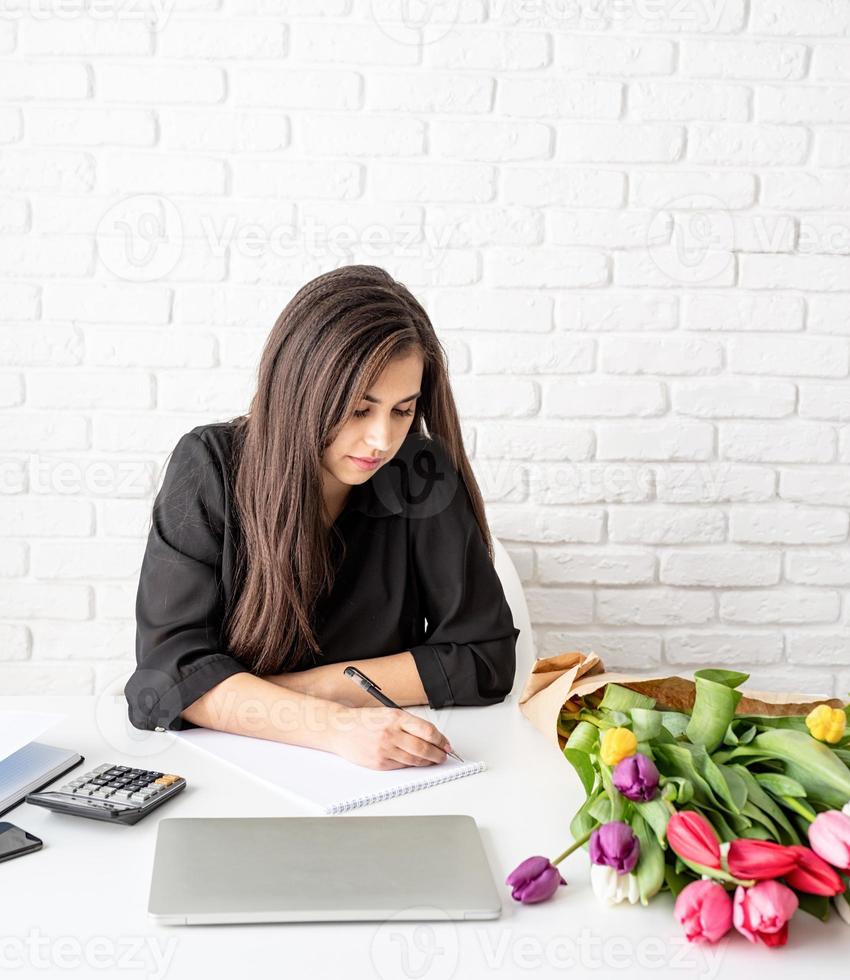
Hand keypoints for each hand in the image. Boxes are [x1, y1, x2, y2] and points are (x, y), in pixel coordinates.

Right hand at [328, 705, 452, 770]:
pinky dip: (412, 765)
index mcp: (396, 717)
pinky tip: (416, 762)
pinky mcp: (379, 763)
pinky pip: (402, 766)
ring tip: (433, 760)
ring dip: (428, 761)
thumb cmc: (365, 720)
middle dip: (438, 754)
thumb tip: (431, 737)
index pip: (427, 730)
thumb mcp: (388, 713)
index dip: (441, 740)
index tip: (446, 744)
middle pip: (423, 747)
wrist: (340, 729)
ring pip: (414, 759)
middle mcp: (391, 733)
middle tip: (444, 755)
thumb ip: (408, 724)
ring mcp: (384, 749)